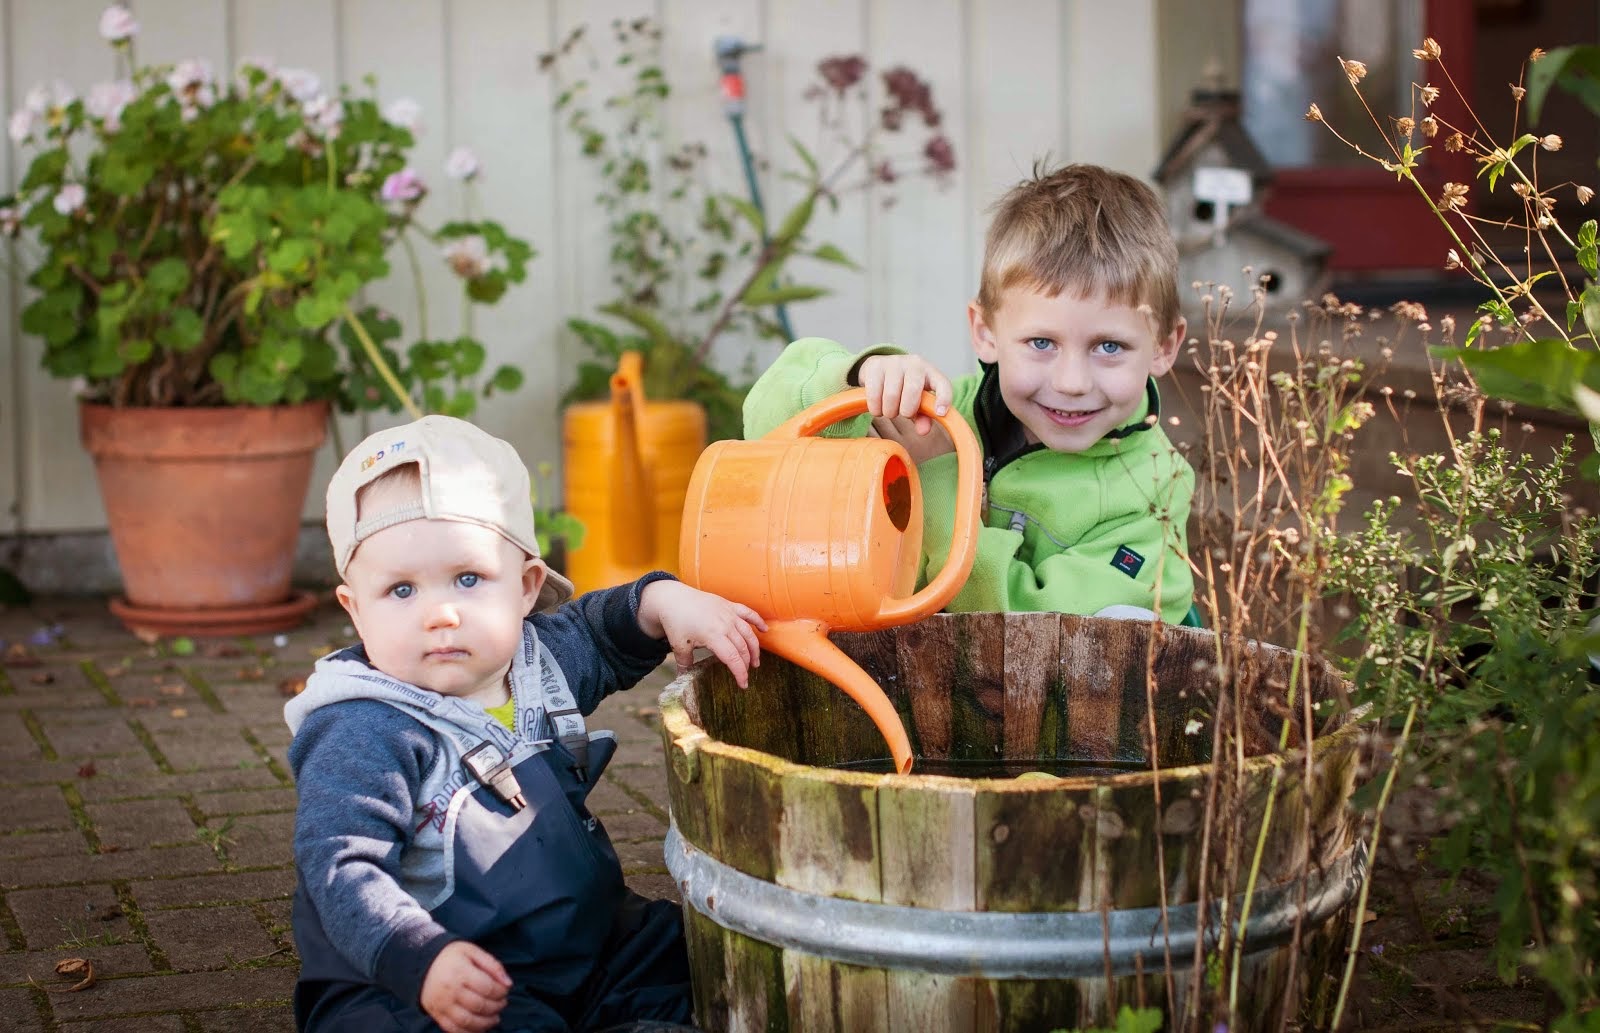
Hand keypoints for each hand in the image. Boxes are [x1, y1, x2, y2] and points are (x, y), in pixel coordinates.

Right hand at [420, 940, 510, 1032]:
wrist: (422, 964)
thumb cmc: (451, 957)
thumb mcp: (472, 951)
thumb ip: (493, 965)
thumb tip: (508, 983)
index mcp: (460, 972)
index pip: (487, 987)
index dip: (501, 992)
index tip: (505, 990)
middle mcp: (450, 990)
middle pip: (479, 1005)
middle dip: (496, 1007)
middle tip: (502, 1003)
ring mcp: (442, 1005)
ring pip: (468, 1021)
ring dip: (486, 1023)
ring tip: (495, 1018)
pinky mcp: (436, 1015)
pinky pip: (454, 1029)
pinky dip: (469, 1032)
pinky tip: (480, 1028)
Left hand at [639, 580, 766, 686]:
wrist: (672, 598)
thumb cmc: (675, 621)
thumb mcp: (679, 645)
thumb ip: (685, 664)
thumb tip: (683, 680)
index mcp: (713, 635)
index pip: (732, 658)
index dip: (740, 673)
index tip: (743, 685)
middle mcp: (725, 624)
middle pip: (742, 647)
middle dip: (747, 663)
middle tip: (747, 674)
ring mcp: (728, 613)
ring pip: (748, 633)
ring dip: (754, 648)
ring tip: (755, 661)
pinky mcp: (728, 605)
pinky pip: (748, 612)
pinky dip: (757, 621)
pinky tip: (765, 630)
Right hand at [857, 354, 952, 436]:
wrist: (881, 367)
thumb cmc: (904, 387)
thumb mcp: (917, 402)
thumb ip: (923, 417)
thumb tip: (923, 431)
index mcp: (931, 373)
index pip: (943, 384)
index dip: (944, 399)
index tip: (940, 413)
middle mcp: (914, 363)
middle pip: (912, 391)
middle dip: (905, 410)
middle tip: (901, 413)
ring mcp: (894, 362)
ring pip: (891, 395)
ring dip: (888, 411)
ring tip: (888, 410)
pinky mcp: (875, 365)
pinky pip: (874, 394)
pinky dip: (875, 408)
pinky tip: (877, 407)